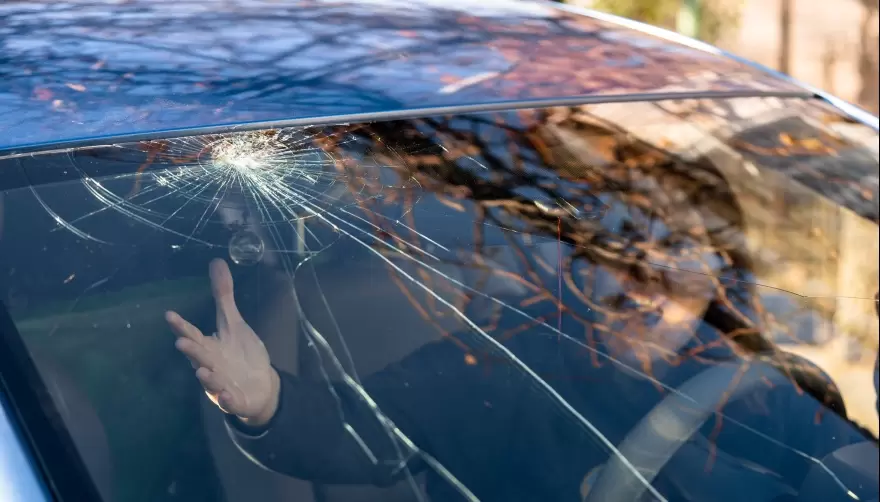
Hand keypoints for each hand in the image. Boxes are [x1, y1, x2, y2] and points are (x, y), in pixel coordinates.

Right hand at [166, 259, 279, 426]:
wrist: (260, 386)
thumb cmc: (240, 353)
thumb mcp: (233, 323)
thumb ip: (223, 296)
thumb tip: (216, 262)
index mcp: (209, 346)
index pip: (193, 334)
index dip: (182, 326)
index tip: (170, 315)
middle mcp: (211, 365)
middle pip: (199, 357)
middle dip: (191, 350)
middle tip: (181, 342)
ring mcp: (221, 384)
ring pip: (211, 381)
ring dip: (207, 377)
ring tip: (201, 370)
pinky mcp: (235, 400)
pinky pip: (230, 401)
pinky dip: (227, 399)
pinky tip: (227, 395)